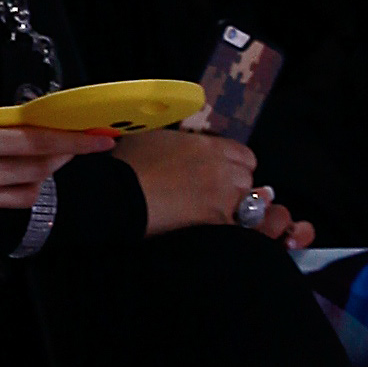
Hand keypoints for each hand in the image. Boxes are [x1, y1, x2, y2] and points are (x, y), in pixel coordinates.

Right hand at [116, 126, 277, 237]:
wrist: (121, 193)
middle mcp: (221, 169)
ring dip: (235, 205)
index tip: (224, 172)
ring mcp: (221, 195)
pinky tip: (224, 228)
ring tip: (216, 211)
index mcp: (209, 146)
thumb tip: (182, 148)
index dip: (236, 165)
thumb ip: (181, 141)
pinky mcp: (214, 220)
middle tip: (216, 193)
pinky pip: (239, 224)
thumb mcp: (157, 138)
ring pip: (247, 202)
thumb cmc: (131, 162)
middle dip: (236, 185)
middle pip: (246, 178)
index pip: (245, 156)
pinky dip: (235, 225)